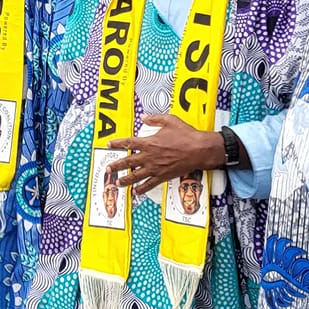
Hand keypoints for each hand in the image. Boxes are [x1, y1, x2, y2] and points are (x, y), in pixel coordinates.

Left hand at [106, 114, 226, 193]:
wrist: (199, 149)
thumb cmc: (186, 135)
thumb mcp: (170, 121)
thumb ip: (155, 119)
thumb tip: (144, 117)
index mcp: (150, 142)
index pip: (129, 142)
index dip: (117, 143)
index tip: (109, 144)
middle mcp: (150, 156)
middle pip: (128, 161)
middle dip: (117, 165)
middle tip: (108, 168)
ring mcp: (155, 168)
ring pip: (136, 175)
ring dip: (125, 179)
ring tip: (117, 182)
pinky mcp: (163, 176)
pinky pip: (149, 184)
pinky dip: (142, 189)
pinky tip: (136, 191)